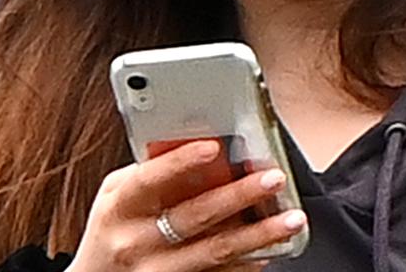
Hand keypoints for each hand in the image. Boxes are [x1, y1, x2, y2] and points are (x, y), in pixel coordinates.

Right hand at [66, 140, 307, 271]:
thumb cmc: (114, 227)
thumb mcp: (118, 195)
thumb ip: (152, 171)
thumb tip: (205, 146)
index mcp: (119, 206)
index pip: (150, 179)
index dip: (181, 162)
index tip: (215, 147)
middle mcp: (135, 241)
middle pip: (194, 216)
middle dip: (239, 196)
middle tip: (273, 178)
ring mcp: (156, 270)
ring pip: (214, 251)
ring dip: (258, 235)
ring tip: (291, 220)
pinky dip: (246, 265)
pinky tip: (270, 251)